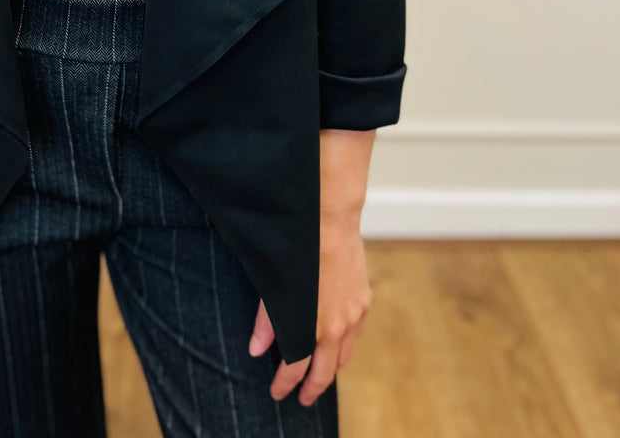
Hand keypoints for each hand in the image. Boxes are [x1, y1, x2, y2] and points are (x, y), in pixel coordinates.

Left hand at [247, 217, 371, 405]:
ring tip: (319, 375)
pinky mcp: (363, 302)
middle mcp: (335, 328)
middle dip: (312, 389)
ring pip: (343, 357)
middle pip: (324, 373)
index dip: (284, 384)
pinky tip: (337, 345)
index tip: (277, 392)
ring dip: (329, 369)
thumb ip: (266, 322)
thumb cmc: (297, 250)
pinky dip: (345, 346)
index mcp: (310, 328)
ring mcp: (353, 316)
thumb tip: (257, 351)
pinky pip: (355, 335)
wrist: (329, 220)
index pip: (295, 370)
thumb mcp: (273, 286)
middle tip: (303, 398)